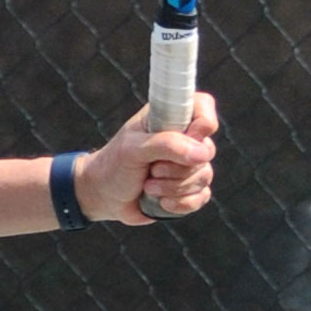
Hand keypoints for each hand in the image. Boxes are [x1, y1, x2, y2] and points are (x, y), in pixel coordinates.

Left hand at [73, 90, 218, 227]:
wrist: (104, 196)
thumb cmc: (115, 165)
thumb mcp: (133, 149)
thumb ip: (167, 144)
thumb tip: (202, 153)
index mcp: (170, 117)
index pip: (204, 106)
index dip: (202, 124)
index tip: (185, 138)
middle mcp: (184, 138)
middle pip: (206, 151)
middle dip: (176, 168)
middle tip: (151, 169)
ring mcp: (189, 164)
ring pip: (204, 176)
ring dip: (173, 187)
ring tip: (149, 186)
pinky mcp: (190, 188)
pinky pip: (202, 196)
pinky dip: (181, 203)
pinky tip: (161, 202)